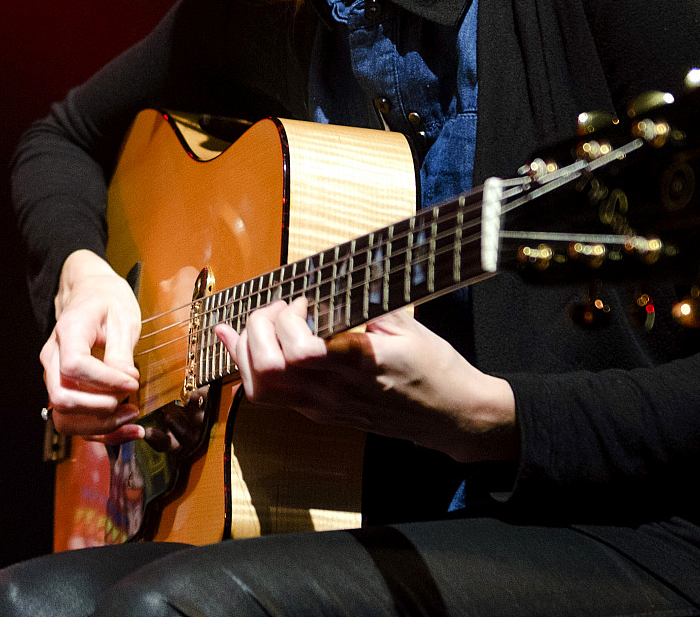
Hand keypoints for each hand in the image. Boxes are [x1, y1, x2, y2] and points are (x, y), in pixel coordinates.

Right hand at [41, 250, 143, 443]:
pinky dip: (98, 430)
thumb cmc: (106, 301)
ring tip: (131, 417)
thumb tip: (126, 381)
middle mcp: (53, 356)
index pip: (74, 366)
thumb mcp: (123, 318)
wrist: (89, 293)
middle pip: (62, 397)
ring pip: (63, 416)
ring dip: (98, 425)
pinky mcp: (63, 388)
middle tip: (131, 402)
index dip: (104, 381)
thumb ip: (121, 352)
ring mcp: (53, 375)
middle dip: (100, 409)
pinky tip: (125, 428)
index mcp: (68, 331)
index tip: (132, 383)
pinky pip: (72, 420)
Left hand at [215, 299, 517, 462]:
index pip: (298, 351)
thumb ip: (367, 305)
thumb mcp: (409, 328)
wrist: (453, 418)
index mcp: (357, 364)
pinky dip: (251, 367)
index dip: (288, 319)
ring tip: (257, 326)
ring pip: (260, 389)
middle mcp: (334, 390)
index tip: (303, 301)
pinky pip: (271, 397)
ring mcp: (324, 407)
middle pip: (267, 369)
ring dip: (247, 351)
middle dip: (258, 329)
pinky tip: (247, 344)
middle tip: (276, 310)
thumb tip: (336, 281)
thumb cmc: (437, 371)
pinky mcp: (321, 414)